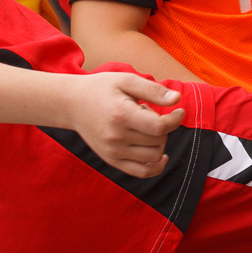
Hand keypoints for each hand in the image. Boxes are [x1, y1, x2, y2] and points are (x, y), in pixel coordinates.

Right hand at [64, 72, 184, 177]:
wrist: (72, 104)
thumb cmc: (102, 88)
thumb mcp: (127, 80)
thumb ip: (153, 90)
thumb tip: (177, 99)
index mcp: (121, 116)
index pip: (160, 127)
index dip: (176, 119)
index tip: (179, 111)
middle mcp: (116, 138)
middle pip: (159, 141)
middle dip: (163, 126)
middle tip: (147, 112)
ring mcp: (112, 152)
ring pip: (154, 156)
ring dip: (158, 142)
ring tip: (143, 127)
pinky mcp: (111, 160)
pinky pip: (141, 172)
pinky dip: (155, 166)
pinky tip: (160, 155)